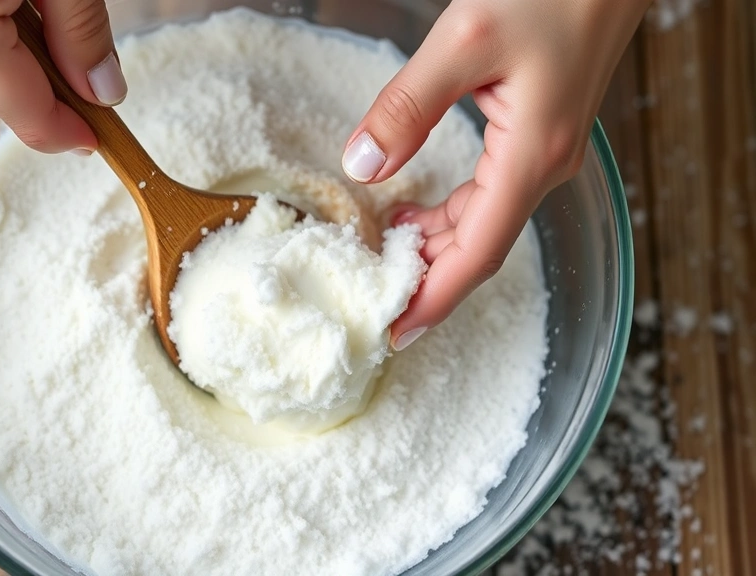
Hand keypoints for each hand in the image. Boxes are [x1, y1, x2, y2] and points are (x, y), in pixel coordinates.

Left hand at [341, 0, 648, 349]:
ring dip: (435, 246)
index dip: (435, 299)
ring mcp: (547, 152)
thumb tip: (363, 165)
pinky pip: (491, 194)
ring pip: (485, 222)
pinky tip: (414, 215)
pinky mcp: (540, 134)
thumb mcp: (464, 42)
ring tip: (383, 259)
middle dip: (427, 279)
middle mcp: (545, 166)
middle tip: (374, 299)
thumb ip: (408, 106)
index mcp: (531, 157)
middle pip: (480, 247)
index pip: (477, 254)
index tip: (396, 332)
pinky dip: (450, 216)